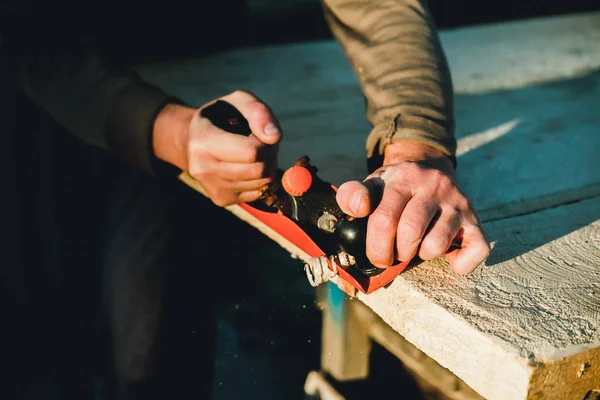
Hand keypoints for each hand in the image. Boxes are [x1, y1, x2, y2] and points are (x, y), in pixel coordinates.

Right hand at [152, 90, 281, 205]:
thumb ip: (257, 111)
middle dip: (269, 155)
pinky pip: (257, 194)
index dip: (264, 142)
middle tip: (261, 143)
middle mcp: (203, 169)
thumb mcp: (237, 101)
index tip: (258, 133)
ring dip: (267, 167)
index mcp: (203, 142)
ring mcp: (212, 188)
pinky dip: (260, 180)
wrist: (192, 141)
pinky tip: (247, 166)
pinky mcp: (221, 199)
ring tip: (252, 153)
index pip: (251, 152)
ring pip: (261, 183)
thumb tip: (274, 137)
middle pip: (259, 170)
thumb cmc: (220, 117)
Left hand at [335, 141, 489, 273]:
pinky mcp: (475, 219)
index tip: (376, 256)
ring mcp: (457, 203)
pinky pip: (477, 250)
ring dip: (423, 255)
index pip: (385, 218)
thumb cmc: (396, 186)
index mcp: (403, 179)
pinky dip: (461, 262)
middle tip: (394, 254)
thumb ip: (354, 195)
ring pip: (437, 244)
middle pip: (410, 232)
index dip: (376, 246)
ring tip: (418, 247)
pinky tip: (448, 255)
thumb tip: (357, 208)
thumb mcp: (372, 183)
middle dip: (397, 253)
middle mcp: (433, 187)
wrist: (430, 166)